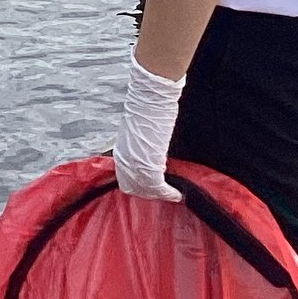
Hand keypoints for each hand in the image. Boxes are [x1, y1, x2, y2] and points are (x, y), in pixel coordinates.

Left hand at [114, 56, 184, 201]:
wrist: (148, 104)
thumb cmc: (144, 113)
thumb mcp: (136, 133)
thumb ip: (138, 147)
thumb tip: (147, 153)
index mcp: (120, 153)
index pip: (124, 180)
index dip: (137, 185)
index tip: (149, 187)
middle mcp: (124, 163)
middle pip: (132, 189)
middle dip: (147, 192)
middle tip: (162, 192)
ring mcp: (135, 168)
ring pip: (146, 192)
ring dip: (159, 194)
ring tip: (171, 193)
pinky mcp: (149, 170)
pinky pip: (160, 189)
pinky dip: (170, 193)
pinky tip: (177, 194)